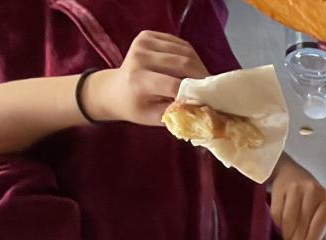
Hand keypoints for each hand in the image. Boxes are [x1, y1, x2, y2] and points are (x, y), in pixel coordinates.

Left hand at [83, 31, 208, 125]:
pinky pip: (181, 44)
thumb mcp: (156, 118)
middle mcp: (139, 57)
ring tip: (202, 80)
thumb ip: (178, 113)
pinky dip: (191, 57)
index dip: (196, 93)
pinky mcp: (148, 35)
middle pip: (183, 63)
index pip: (175, 84)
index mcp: (138, 80)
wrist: (115, 90)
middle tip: (211, 90)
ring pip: (186, 52)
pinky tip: (191, 68)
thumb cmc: (137, 107)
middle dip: (202, 78)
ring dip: (199, 67)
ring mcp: (143, 43)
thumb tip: (204, 109)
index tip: (210, 101)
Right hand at [268, 154, 325, 239]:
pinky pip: (277, 215)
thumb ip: (324, 235)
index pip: (319, 227)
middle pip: (303, 226)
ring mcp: (295, 189)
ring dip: (289, 238)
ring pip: (289, 222)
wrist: (290, 172)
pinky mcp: (279, 189)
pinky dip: (280, 227)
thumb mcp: (321, 214)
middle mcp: (313, 192)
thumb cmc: (310, 197)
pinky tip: (284, 230)